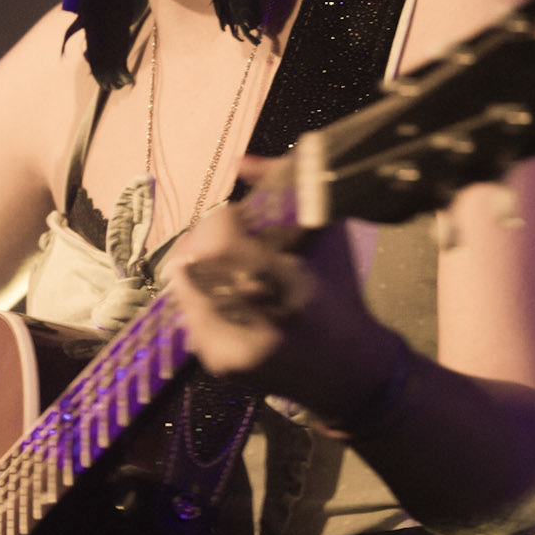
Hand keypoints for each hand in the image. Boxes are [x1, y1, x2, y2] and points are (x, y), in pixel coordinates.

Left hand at [166, 172, 401, 428]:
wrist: (351, 371)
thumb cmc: (341, 295)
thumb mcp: (328, 235)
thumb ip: (288, 190)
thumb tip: (242, 163)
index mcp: (287, 288)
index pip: (220, 238)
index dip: (224, 220)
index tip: (243, 220)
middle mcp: (252, 324)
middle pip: (193, 260)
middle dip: (207, 239)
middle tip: (231, 239)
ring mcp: (228, 350)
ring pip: (184, 284)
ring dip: (201, 265)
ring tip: (231, 265)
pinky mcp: (216, 364)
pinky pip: (189, 310)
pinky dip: (203, 293)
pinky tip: (230, 291)